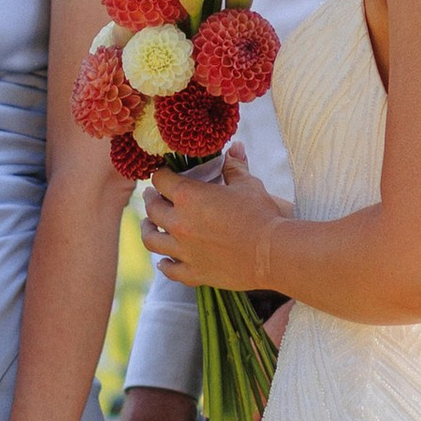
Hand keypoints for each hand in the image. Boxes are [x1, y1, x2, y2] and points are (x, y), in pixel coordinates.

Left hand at [143, 155, 293, 292]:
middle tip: (153, 196)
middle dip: (151, 200)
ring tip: (150, 225)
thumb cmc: (261, 215)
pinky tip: (164, 261)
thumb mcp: (248, 185)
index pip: (161, 180)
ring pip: (151, 240)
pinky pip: (169, 270)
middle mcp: (179, 224)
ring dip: (148, 230)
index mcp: (188, 197)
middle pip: (152, 209)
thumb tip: (234, 148)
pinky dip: (165, 264)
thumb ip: (234, 166)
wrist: (273, 254)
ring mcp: (183, 251)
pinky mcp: (193, 272)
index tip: (164, 174)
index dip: (161, 174)